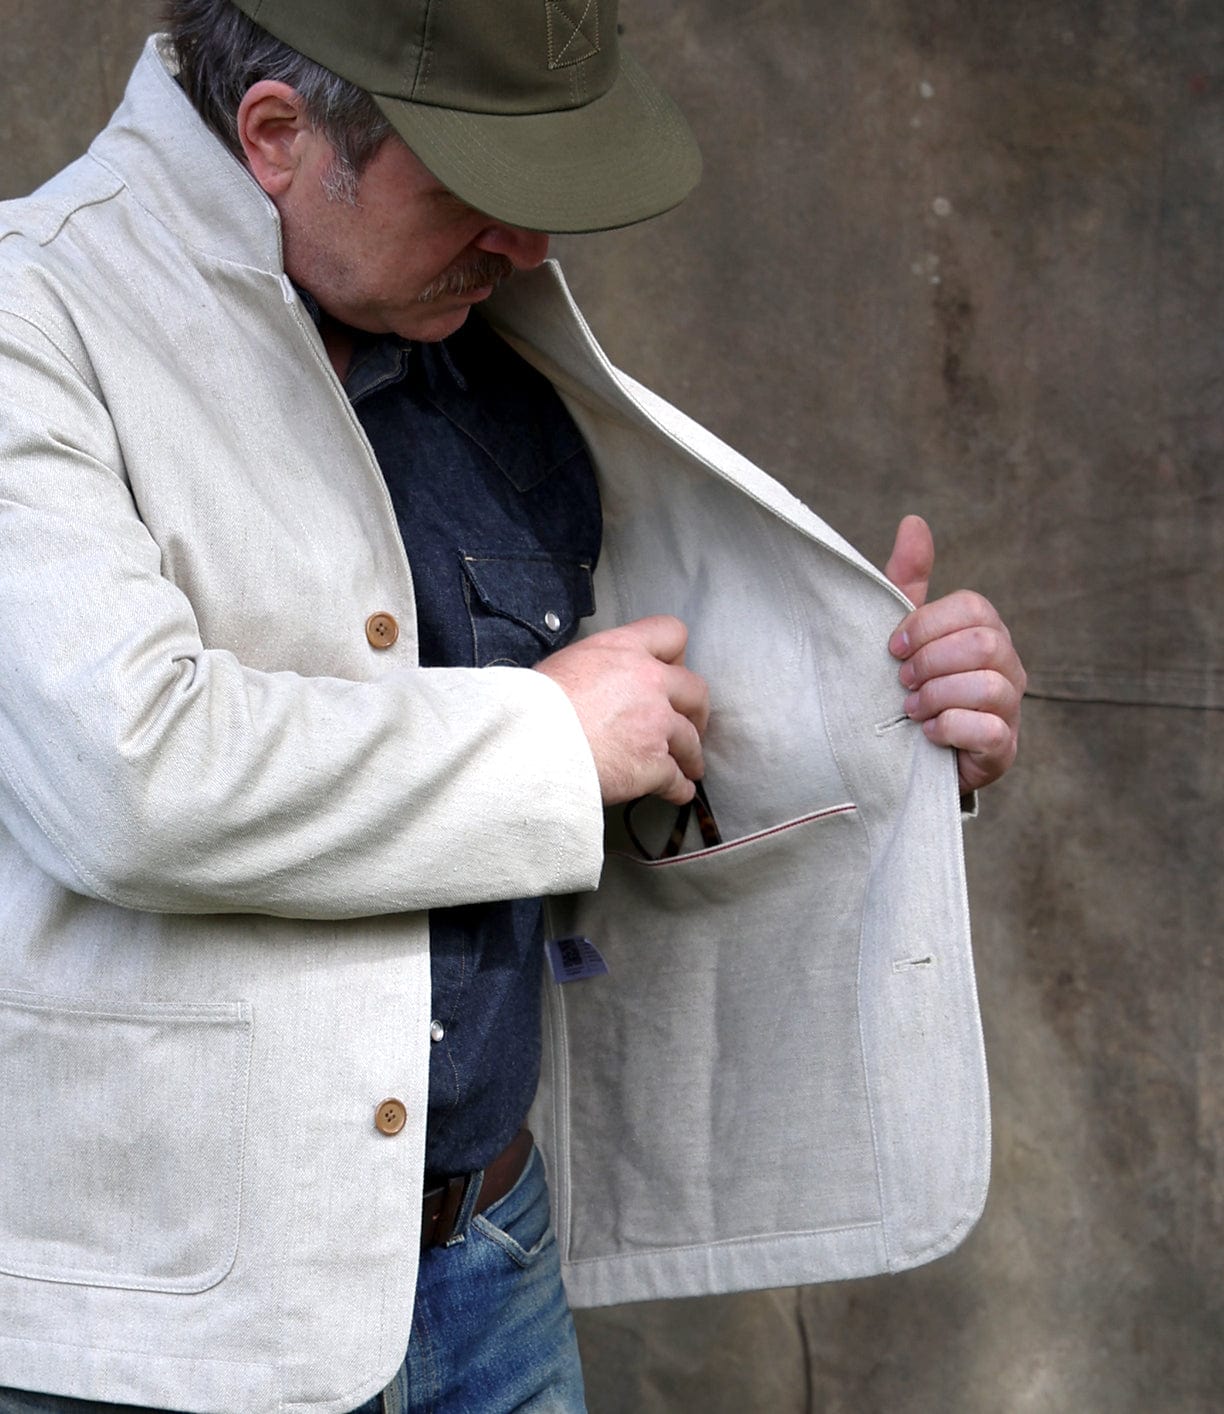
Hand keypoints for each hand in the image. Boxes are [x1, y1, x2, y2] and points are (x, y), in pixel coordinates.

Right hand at [535, 615, 709, 805]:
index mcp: (625, 650)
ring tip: (688, 767)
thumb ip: (598, 667)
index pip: (671, 634)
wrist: (528, 744)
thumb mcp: (566, 663)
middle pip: (696, 690)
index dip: (677, 655)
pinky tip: (676, 792)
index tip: (673, 672)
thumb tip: (597, 684)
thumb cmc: (532, 706)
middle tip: (691, 724)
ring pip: (691, 740)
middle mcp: (649, 682)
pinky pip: (677, 779)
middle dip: (697, 710)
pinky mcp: (653, 765)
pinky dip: (679, 789)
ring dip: (691, 755)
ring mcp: (656, 725)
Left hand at [885, 515, 1025, 793]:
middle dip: (931, 661)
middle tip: (901, 680)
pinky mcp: (1003, 748)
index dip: (927, 624)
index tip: (891, 646)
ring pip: (988, 686)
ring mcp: (1010, 708)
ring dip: (937, 697)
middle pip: (983, 644)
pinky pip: (988, 730)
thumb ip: (907, 579)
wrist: (906, 753)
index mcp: (985, 630)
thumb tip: (913, 521)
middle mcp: (1007, 665)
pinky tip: (927, 734)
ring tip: (909, 710)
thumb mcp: (903, 632)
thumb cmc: (910, 683)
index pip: (972, 608)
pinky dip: (950, 728)